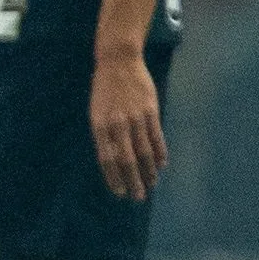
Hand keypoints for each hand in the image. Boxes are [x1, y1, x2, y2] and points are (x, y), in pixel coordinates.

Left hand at [91, 54, 165, 200]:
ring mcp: (135, 118)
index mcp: (99, 124)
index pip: (106, 158)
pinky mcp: (150, 111)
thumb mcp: (96, 111)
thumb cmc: (104, 88)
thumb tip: (113, 158)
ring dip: (149, 171)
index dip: (113, 177)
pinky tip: (162, 165)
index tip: (118, 193)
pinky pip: (156, 137)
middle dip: (133, 180)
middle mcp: (116, 124)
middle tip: (138, 197)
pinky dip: (160, 153)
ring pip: (144, 151)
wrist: (118, 62)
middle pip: (126, 159)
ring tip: (152, 185)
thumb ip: (104, 133)